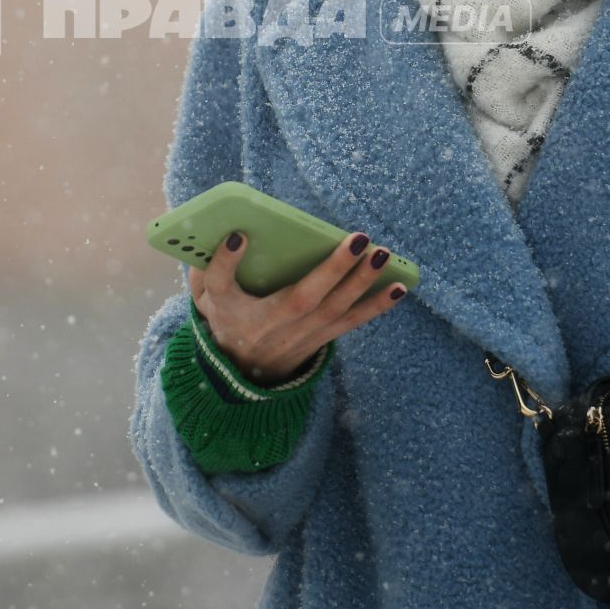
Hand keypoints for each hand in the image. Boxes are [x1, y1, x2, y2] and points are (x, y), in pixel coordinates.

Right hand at [186, 229, 406, 383]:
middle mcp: (273, 326)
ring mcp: (303, 334)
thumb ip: (210, 269)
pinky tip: (400, 287)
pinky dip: (377, 305)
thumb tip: (231, 234)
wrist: (245, 374)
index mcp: (235, 311)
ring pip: (336, 309)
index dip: (226, 264)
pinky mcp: (322, 336)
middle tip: (359, 239)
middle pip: (305, 298)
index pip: (225, 287)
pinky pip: (352, 322)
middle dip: (334, 269)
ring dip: (364, 283)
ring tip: (384, 255)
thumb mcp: (210, 298)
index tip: (239, 236)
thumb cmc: (230, 321)